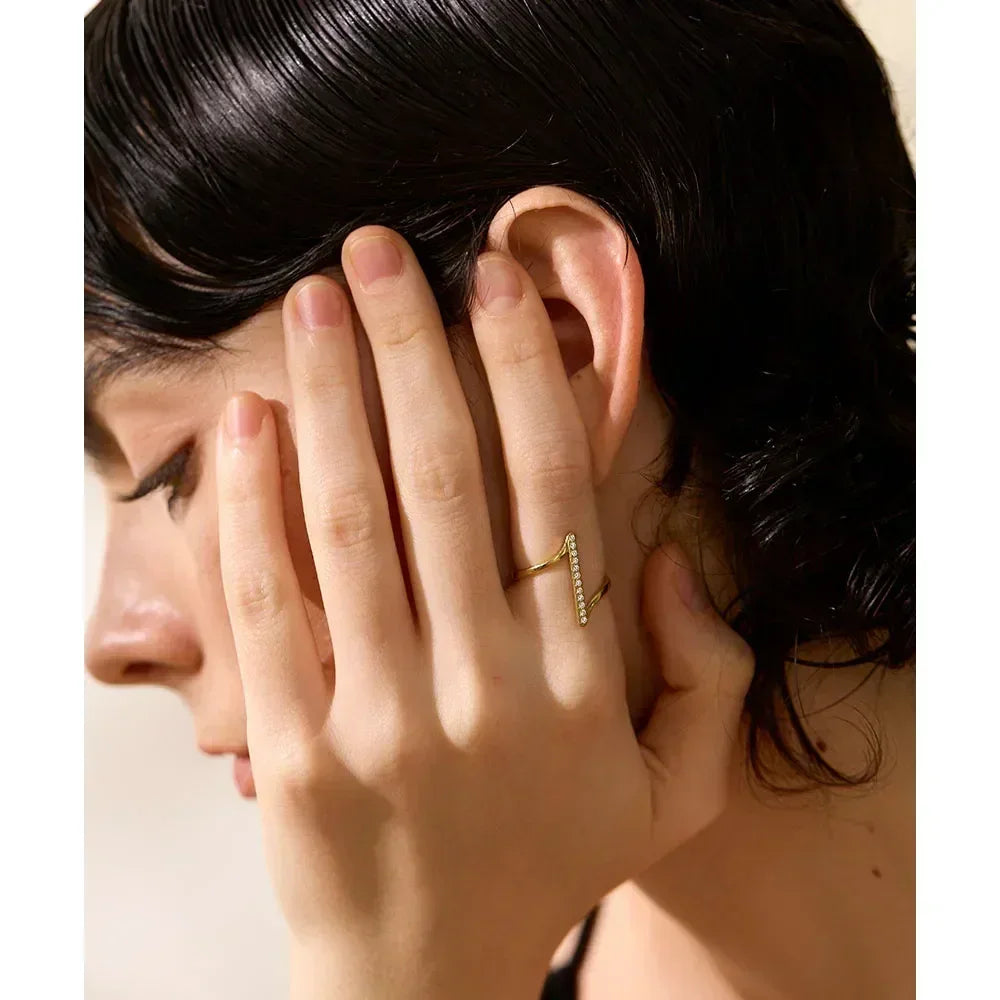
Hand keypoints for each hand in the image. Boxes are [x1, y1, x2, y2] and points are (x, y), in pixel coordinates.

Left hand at [215, 227, 753, 998]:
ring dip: (332, 391)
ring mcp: (381, 719)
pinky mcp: (294, 751)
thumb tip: (658, 551)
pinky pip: (270, 601)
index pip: (550, 493)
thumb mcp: (673, 792)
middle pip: (443, 477)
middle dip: (409, 346)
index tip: (493, 290)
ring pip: (354, 517)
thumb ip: (708, 673)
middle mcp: (483, 688)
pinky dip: (255, 499)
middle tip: (379, 254)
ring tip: (314, 301)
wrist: (425, 983)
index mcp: (578, 684)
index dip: (522, 376)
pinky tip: (252, 418)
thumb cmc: (547, 867)